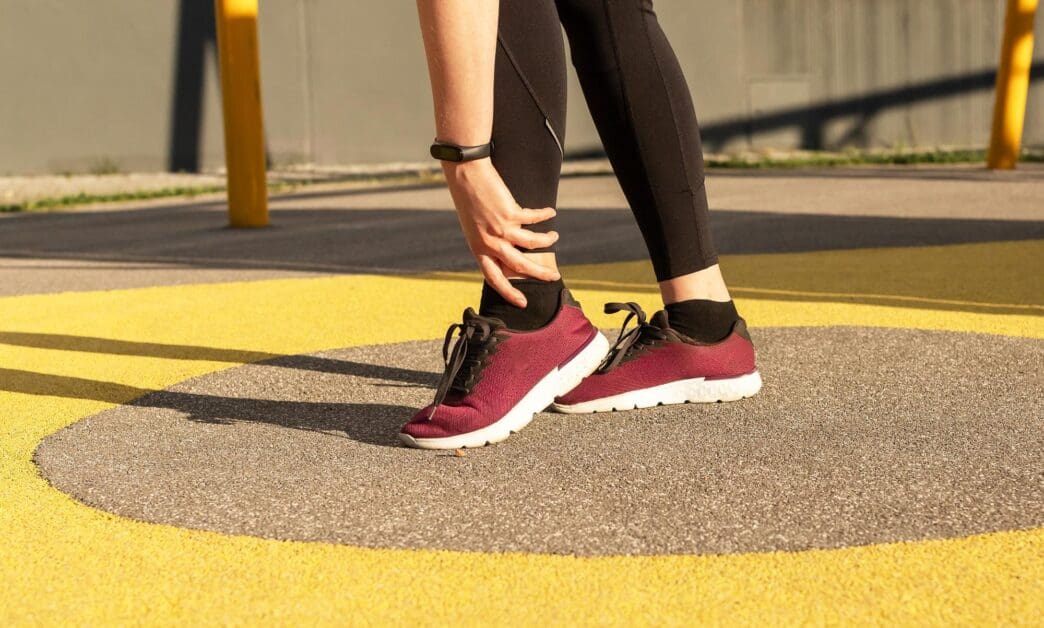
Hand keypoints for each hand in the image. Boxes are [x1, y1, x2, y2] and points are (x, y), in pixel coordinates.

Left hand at [442, 159, 560, 306]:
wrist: (465, 175)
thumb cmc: (468, 200)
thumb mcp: (473, 228)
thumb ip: (488, 242)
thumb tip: (505, 251)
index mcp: (478, 249)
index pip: (494, 278)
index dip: (509, 292)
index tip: (522, 302)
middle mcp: (490, 242)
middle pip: (519, 266)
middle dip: (539, 273)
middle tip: (554, 277)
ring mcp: (500, 229)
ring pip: (531, 244)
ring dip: (546, 240)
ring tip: (554, 237)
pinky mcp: (510, 213)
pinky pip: (533, 219)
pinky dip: (544, 216)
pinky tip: (550, 212)